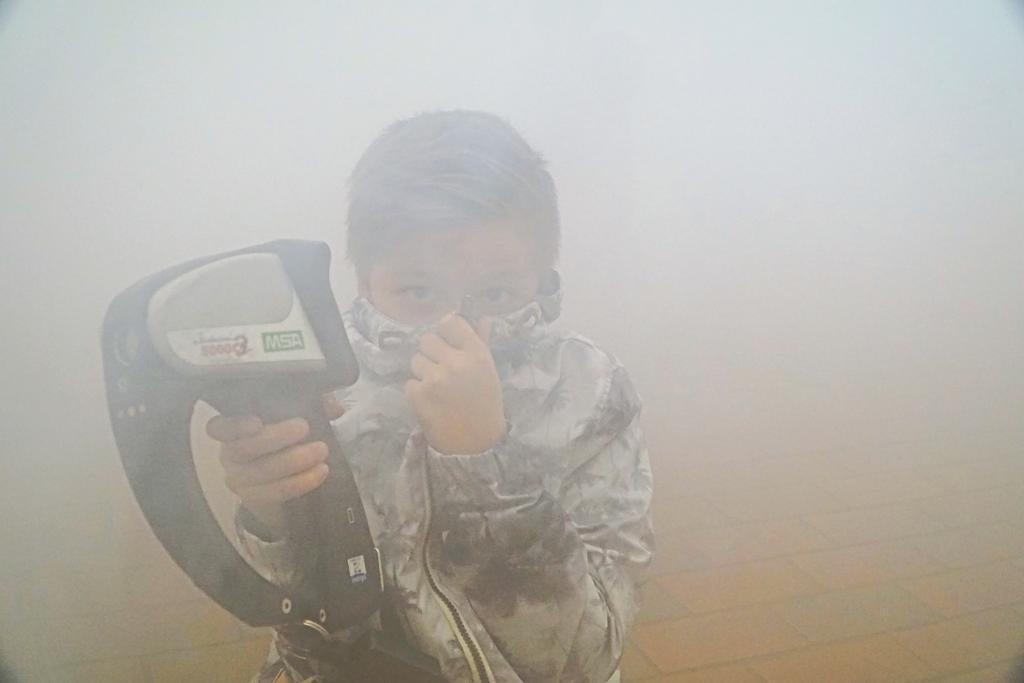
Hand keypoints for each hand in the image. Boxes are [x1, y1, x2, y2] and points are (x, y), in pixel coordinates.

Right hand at [205, 393, 345, 537]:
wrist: (285, 480)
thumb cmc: (286, 440)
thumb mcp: (297, 417)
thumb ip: (312, 405)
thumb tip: (332, 405)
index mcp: (234, 430)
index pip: (219, 427)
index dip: (235, 425)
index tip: (257, 421)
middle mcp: (230, 454)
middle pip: (244, 448)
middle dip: (276, 437)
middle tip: (305, 427)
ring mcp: (239, 479)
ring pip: (261, 472)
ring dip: (294, 461)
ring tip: (321, 451)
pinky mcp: (254, 500)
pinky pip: (274, 493)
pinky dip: (300, 483)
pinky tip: (320, 473)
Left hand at [406, 313, 505, 454]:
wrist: (476, 442)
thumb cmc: (485, 402)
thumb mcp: (488, 371)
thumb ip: (482, 342)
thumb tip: (483, 318)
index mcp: (476, 354)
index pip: (450, 322)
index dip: (445, 330)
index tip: (447, 341)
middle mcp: (455, 363)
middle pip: (427, 339)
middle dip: (432, 352)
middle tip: (441, 367)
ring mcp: (435, 379)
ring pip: (415, 360)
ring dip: (423, 371)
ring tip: (437, 386)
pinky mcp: (418, 395)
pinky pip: (409, 382)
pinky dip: (417, 391)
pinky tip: (431, 400)